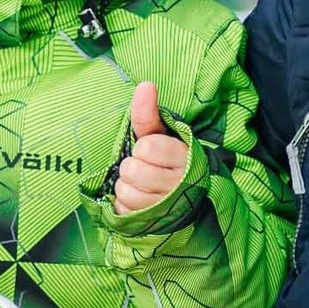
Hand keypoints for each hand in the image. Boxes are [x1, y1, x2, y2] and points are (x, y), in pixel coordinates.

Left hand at [113, 82, 189, 214]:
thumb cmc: (165, 159)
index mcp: (184, 156)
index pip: (147, 147)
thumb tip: (145, 85)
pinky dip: (125, 204)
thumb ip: (148, 113)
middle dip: (131, 167)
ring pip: (128, 192)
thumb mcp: (159, 134)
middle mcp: (179, 183)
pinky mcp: (154, 223)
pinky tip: (137, 201)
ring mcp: (167, 207)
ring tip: (139, 183)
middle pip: (133, 170)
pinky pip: (125, 210)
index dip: (143, 147)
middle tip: (142, 167)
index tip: (150, 150)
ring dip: (126, 186)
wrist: (182, 197)